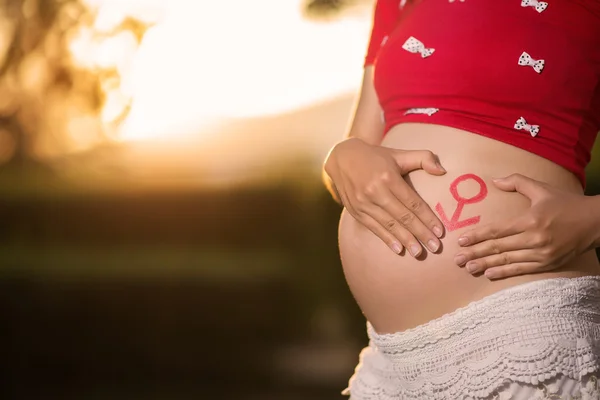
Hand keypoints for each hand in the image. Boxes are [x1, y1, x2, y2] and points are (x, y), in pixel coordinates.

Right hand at [324, 137, 445, 256]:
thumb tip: (443, 171)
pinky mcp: (355, 211)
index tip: (440, 232)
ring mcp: (363, 203)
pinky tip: (399, 250)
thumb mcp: (399, 153)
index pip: (412, 202)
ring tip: (419, 253)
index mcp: (388, 177)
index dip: (427, 218)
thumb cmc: (376, 157)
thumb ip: (424, 158)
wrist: (342, 158)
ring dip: (405, 240)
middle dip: (420, 233)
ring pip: (389, 225)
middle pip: (403, 216)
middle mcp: (375, 191)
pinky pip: (374, 228)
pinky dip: (387, 239)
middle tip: (435, 247)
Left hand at [454, 173, 597, 278]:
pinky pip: (522, 269)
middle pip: (498, 247)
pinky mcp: (548, 263)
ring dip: (485, 265)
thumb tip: (494, 180)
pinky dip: (504, 272)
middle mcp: (535, 238)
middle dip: (475, 253)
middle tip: (457, 259)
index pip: (497, 230)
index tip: (461, 240)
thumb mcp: (542, 189)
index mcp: (530, 219)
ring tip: (468, 268)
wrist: (596, 223)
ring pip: (507, 260)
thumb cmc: (566, 203)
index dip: (477, 236)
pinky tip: (489, 274)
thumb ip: (517, 182)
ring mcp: (542, 253)